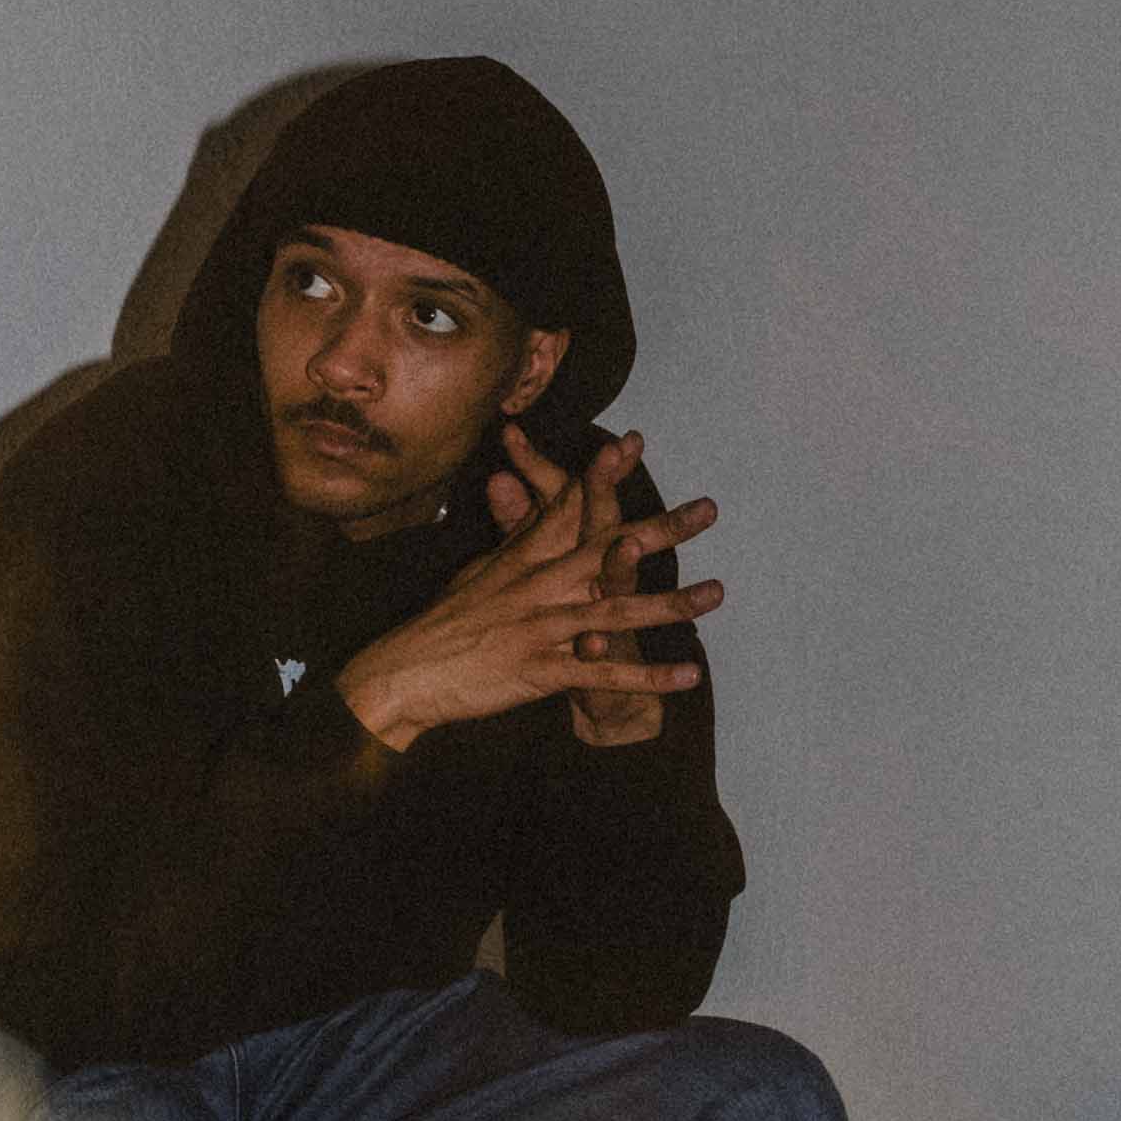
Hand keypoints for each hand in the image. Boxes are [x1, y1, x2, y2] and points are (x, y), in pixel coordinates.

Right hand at [335, 422, 720, 754]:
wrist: (404, 671)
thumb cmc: (442, 623)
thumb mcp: (478, 570)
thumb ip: (510, 536)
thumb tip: (514, 488)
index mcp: (524, 559)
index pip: (570, 506)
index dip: (604, 476)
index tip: (633, 443)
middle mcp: (538, 585)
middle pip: (609, 547)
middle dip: (662, 529)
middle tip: (708, 510)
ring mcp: (541, 626)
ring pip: (616, 608)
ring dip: (671, 601)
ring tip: (716, 593)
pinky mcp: (539, 669)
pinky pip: (603, 672)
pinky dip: (648, 676)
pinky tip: (687, 675)